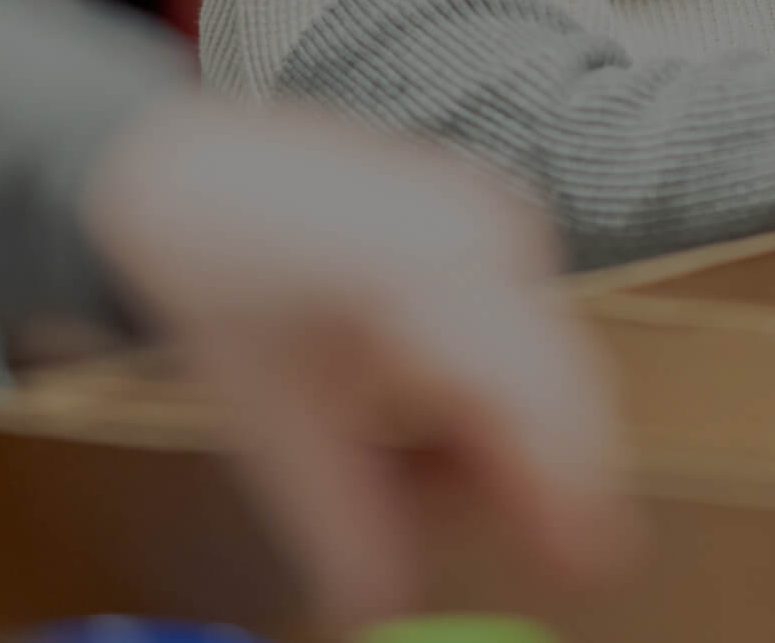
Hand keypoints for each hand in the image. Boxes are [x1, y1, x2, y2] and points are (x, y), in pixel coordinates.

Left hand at [84, 100, 631, 628]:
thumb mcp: (272, 423)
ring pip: (549, 365)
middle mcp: (482, 233)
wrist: (189, 176)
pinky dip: (492, 389)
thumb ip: (345, 524)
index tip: (585, 569)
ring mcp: (498, 218)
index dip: (572, 490)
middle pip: (561, 385)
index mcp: (423, 274)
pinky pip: (528, 329)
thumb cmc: (219, 280)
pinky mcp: (498, 223)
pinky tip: (415, 403)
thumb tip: (393, 607)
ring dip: (506, 435)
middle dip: (534, 475)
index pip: (535, 398)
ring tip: (404, 460)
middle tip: (483, 540)